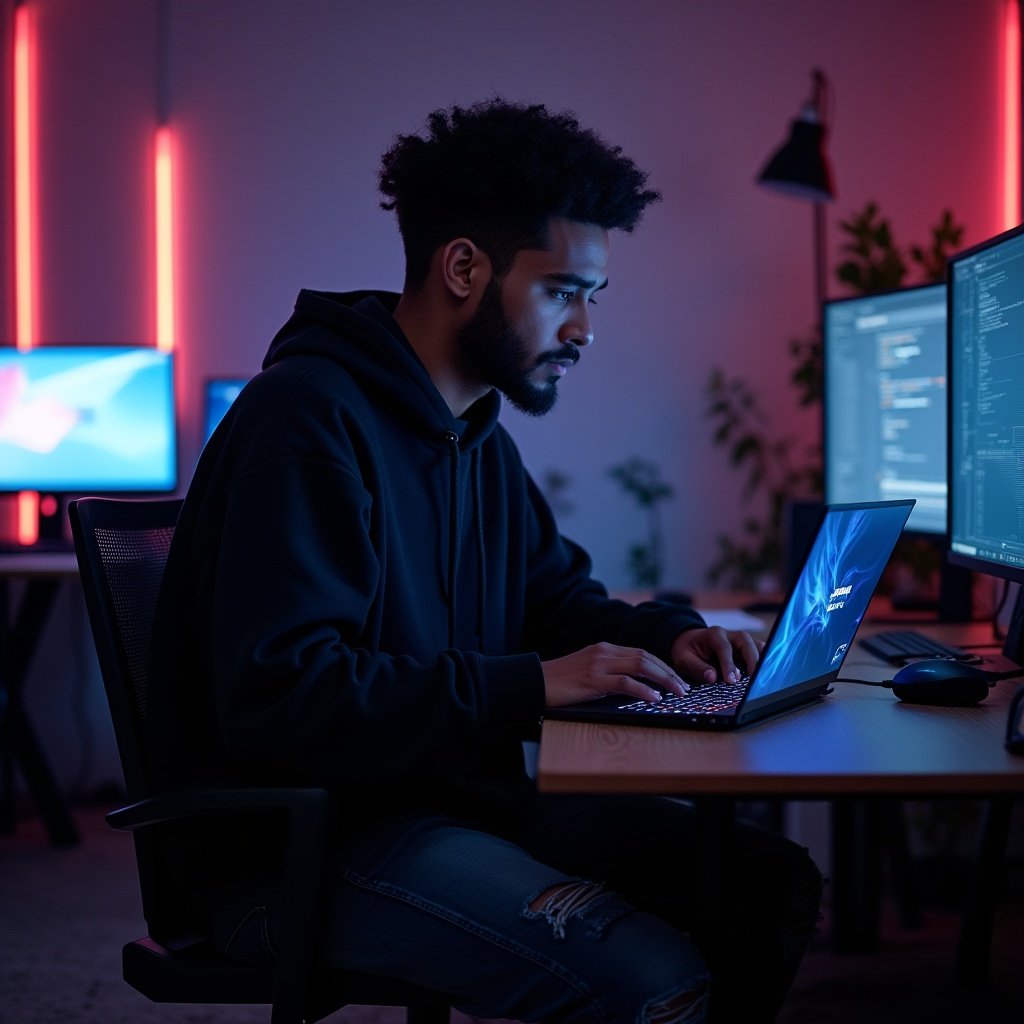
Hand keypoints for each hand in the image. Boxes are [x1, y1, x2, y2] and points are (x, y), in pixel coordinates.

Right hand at [542, 642, 689, 707]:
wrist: (535, 682)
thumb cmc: (560, 682)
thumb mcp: (587, 670)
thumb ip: (607, 672)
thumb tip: (633, 686)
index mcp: (603, 648)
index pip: (641, 653)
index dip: (662, 665)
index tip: (676, 678)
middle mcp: (604, 651)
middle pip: (646, 658)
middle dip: (669, 672)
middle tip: (684, 687)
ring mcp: (599, 664)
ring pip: (641, 667)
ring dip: (664, 680)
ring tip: (678, 693)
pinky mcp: (593, 679)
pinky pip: (626, 683)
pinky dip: (644, 690)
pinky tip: (655, 698)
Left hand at [671, 627, 763, 684]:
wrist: (689, 643)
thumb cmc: (687, 651)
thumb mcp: (683, 659)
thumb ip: (696, 668)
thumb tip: (712, 677)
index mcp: (713, 634)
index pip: (724, 648)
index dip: (728, 664)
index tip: (731, 681)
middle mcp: (729, 635)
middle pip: (745, 642)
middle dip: (750, 659)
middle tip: (752, 678)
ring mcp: (739, 641)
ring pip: (755, 644)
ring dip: (761, 658)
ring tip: (764, 675)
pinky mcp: (746, 649)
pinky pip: (758, 651)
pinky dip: (764, 659)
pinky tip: (768, 671)